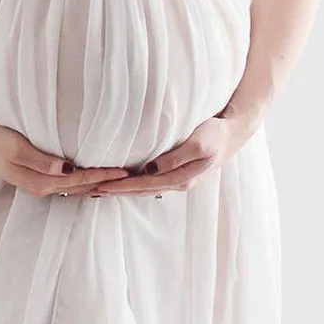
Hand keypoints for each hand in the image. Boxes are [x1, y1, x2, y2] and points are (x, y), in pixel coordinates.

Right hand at [0, 122, 131, 196]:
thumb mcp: (16, 148)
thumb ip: (41, 160)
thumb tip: (65, 169)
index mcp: (42, 182)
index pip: (81, 180)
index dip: (103, 176)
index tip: (124, 172)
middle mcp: (46, 188)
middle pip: (84, 188)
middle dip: (107, 184)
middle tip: (133, 178)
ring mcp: (44, 185)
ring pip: (80, 188)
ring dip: (100, 185)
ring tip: (123, 181)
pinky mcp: (43, 180)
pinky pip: (72, 184)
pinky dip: (88, 182)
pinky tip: (100, 179)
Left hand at [92, 111, 254, 195]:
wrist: (234, 132)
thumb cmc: (216, 133)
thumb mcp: (199, 143)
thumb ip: (176, 157)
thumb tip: (153, 168)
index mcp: (180, 178)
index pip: (142, 184)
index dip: (120, 186)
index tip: (99, 186)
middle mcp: (177, 183)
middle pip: (140, 191)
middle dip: (115, 192)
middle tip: (90, 191)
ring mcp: (178, 179)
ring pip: (144, 188)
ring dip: (122, 189)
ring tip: (100, 189)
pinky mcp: (177, 172)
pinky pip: (150, 181)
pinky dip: (134, 182)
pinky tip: (124, 181)